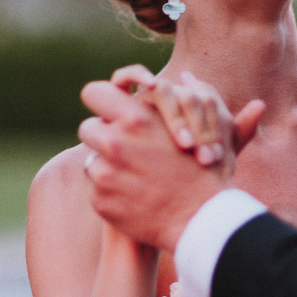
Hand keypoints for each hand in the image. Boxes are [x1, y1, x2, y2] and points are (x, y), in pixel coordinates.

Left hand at [78, 75, 263, 251]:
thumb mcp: (206, 126)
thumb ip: (193, 97)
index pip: (94, 93)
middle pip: (88, 128)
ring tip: (136, 176)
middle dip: (102, 136)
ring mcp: (105, 173)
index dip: (101, 100)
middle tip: (122, 148)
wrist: (203, 219)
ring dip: (108, 166)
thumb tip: (186, 77)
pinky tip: (136, 198)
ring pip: (92, 161)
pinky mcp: (101, 200)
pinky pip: (96, 190)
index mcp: (137, 118)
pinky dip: (112, 193)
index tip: (110, 111)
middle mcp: (115, 142)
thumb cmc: (208, 169)